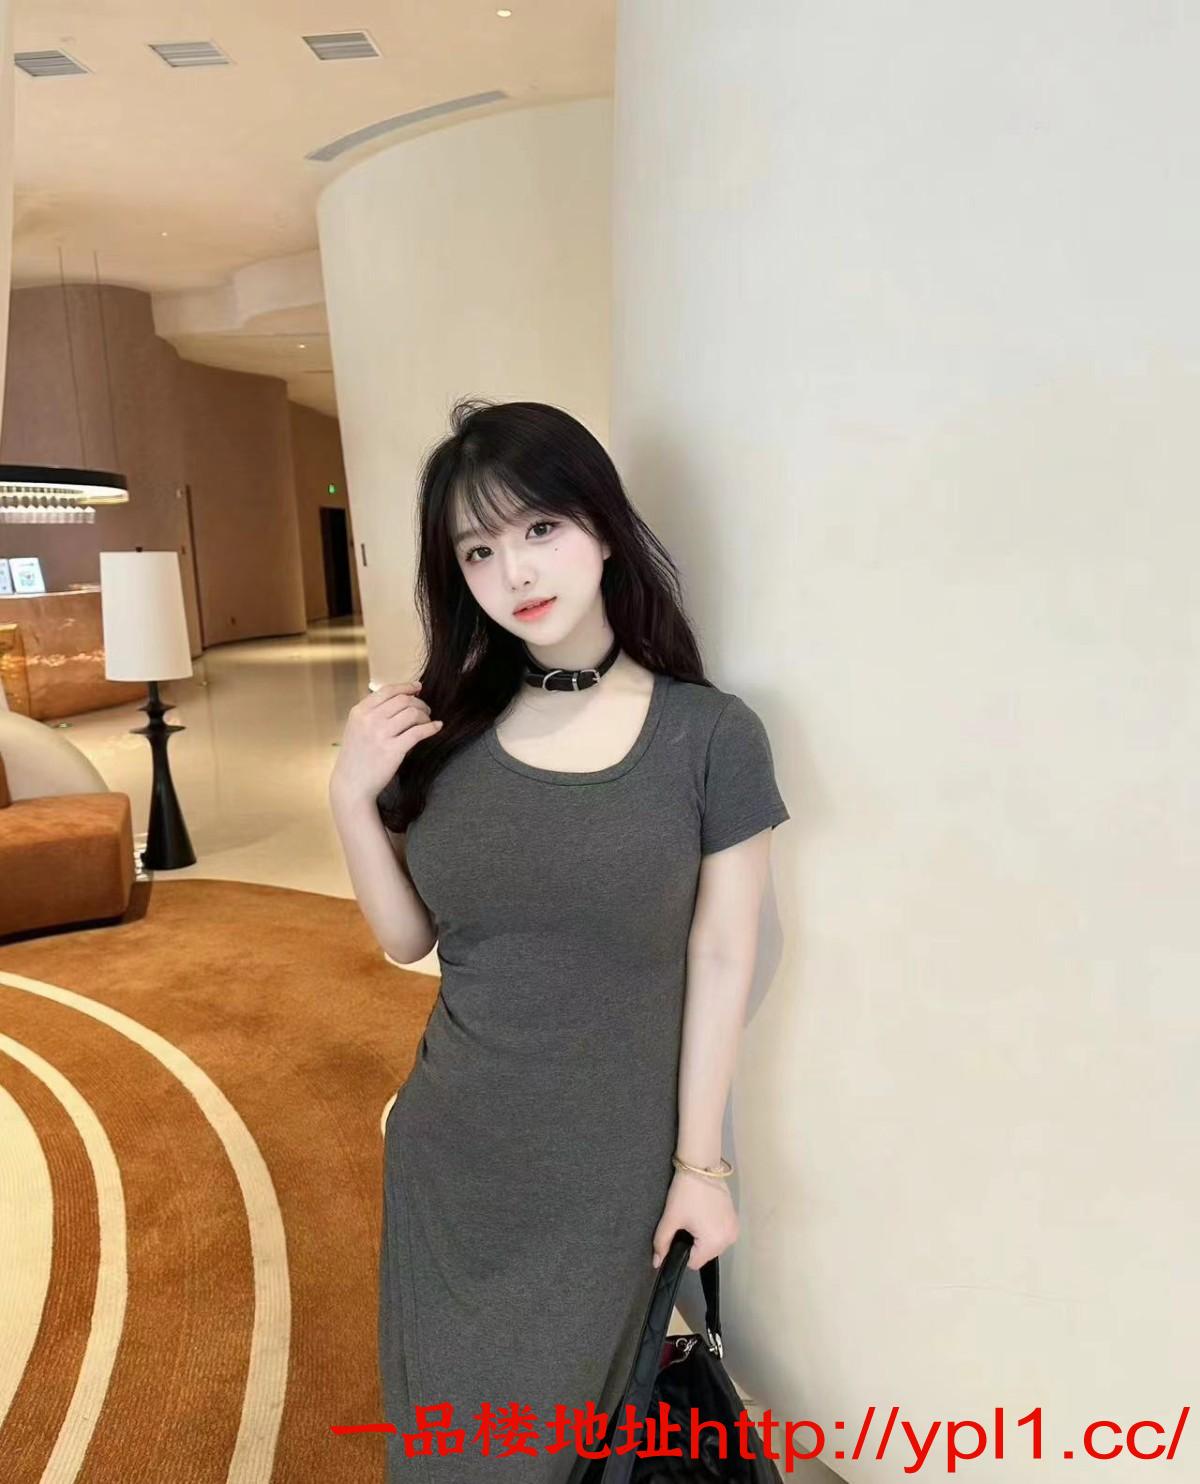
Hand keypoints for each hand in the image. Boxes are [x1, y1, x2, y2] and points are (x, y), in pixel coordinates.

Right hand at [329, 680, 442, 806]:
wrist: (351, 784)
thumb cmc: (356, 757)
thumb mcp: (356, 728)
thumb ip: (372, 713)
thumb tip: (401, 697)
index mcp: (359, 712)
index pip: (387, 690)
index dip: (406, 686)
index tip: (418, 687)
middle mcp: (369, 720)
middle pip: (403, 700)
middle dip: (419, 702)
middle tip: (426, 710)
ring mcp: (380, 734)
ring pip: (412, 713)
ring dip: (425, 715)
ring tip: (428, 721)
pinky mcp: (393, 749)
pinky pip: (418, 732)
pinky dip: (431, 727)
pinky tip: (437, 727)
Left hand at [650, 1169, 738, 1271]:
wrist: (701, 1166)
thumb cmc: (685, 1193)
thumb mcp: (670, 1218)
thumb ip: (662, 1243)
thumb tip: (656, 1263)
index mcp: (714, 1242)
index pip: (694, 1263)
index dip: (682, 1251)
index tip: (680, 1231)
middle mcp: (729, 1240)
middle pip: (705, 1255)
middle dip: (694, 1244)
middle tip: (687, 1221)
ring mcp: (734, 1230)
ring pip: (713, 1246)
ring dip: (704, 1238)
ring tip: (696, 1216)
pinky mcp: (736, 1220)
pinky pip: (721, 1235)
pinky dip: (712, 1230)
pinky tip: (705, 1214)